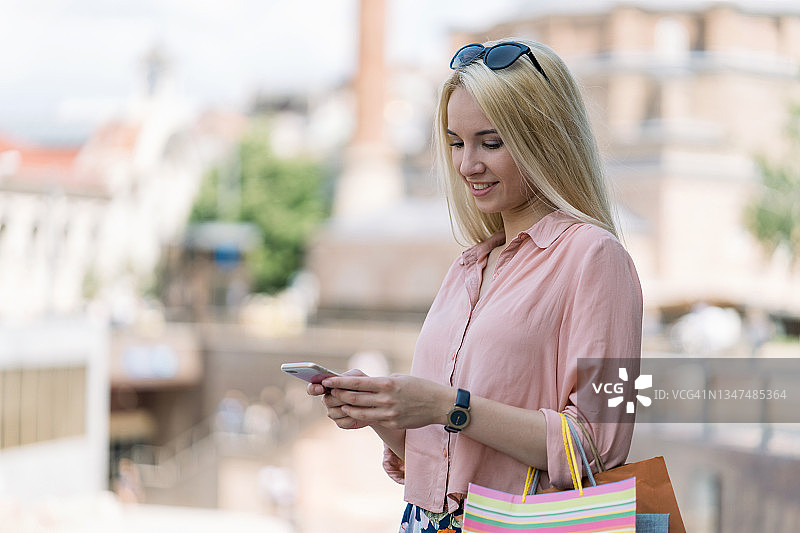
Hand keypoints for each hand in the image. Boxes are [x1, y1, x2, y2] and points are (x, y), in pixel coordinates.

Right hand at [307, 369, 369, 429]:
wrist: (377, 403)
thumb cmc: (365, 386)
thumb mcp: (358, 377)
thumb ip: (346, 377)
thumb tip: (332, 379)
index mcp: (329, 387)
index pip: (313, 388)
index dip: (313, 388)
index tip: (320, 388)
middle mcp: (328, 400)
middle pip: (326, 401)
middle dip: (339, 398)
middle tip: (350, 396)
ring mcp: (333, 412)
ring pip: (333, 412)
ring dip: (346, 408)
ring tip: (359, 404)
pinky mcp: (341, 423)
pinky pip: (341, 422)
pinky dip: (351, 418)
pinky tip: (359, 413)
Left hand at [321, 374, 451, 430]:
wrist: (438, 404)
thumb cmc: (419, 387)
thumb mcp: (400, 378)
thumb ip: (382, 383)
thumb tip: (365, 385)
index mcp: (387, 384)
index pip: (357, 383)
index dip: (339, 382)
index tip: (327, 380)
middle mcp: (385, 399)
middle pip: (354, 398)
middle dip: (339, 395)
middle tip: (329, 392)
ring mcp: (388, 414)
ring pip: (359, 412)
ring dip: (347, 407)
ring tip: (340, 403)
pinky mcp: (392, 423)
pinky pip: (373, 419)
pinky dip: (362, 415)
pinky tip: (356, 412)